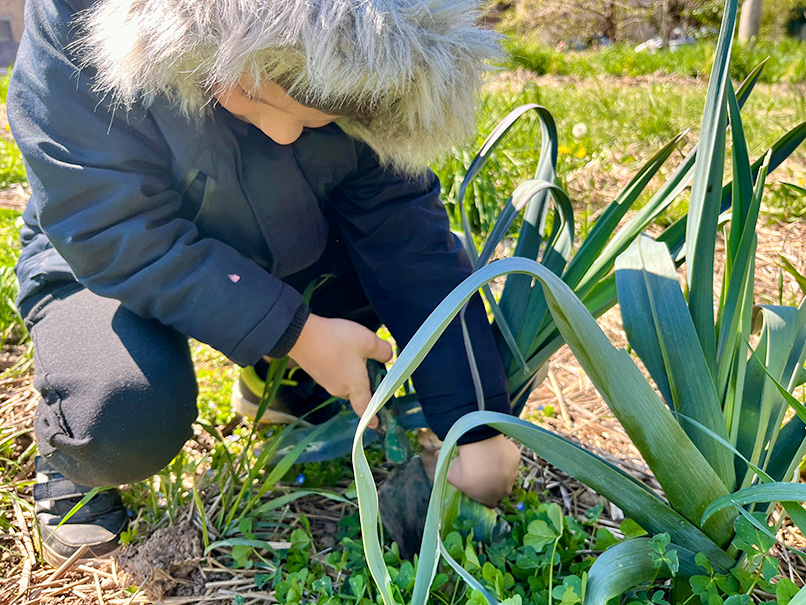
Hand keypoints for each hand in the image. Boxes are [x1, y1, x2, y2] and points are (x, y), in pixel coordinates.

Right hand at [288, 313, 392, 427]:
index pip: (365, 407)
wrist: (301, 334)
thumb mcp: (367, 341)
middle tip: (373, 365)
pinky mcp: (317, 373)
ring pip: (346, 381)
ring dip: (352, 372)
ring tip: (356, 351)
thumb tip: (387, 357)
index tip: (376, 424)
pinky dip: (341, 366)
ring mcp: (326, 382)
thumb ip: (382, 351)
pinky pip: (335, 374)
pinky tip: (341, 350)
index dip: (372, 417)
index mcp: (355, 386)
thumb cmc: (336, 340)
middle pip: (357, 392)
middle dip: (365, 383)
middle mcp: (339, 388)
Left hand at [447, 435, 519, 506]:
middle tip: (480, 467)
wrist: (483, 454)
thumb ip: (442, 466)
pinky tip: (493, 446)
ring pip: (505, 471)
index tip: (476, 485)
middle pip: (498, 486)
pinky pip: (508, 456)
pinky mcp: (515, 459)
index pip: (488, 502)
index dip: (481, 493)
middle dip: (490, 479)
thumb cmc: (466, 470)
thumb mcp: (449, 473)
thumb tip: (436, 455)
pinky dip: (502, 452)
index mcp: (488, 499)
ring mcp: (512, 474)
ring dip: (497, 465)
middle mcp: (504, 490)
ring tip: (485, 454)